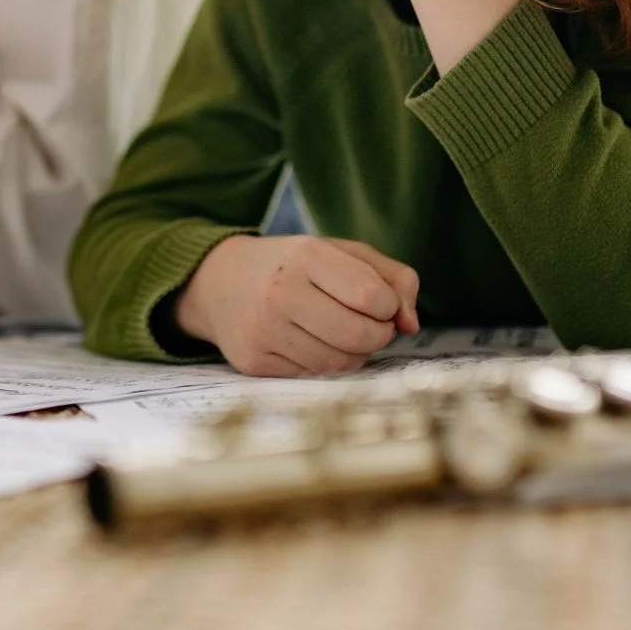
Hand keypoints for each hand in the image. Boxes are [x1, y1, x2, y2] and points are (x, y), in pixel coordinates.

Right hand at [176, 235, 419, 377]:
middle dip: (377, 335)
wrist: (218, 281)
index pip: (371, 295)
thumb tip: (411, 325)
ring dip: (354, 354)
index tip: (379, 304)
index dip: (388, 307)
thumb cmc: (292, 266)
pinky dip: (323, 365)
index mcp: (306, 256)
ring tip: (342, 334)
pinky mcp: (253, 361)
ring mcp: (263, 329)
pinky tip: (311, 344)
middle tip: (371, 326)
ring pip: (338, 363)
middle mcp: (280, 292)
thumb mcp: (340, 253)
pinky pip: (311, 376)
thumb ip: (392, 278)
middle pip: (359, 335)